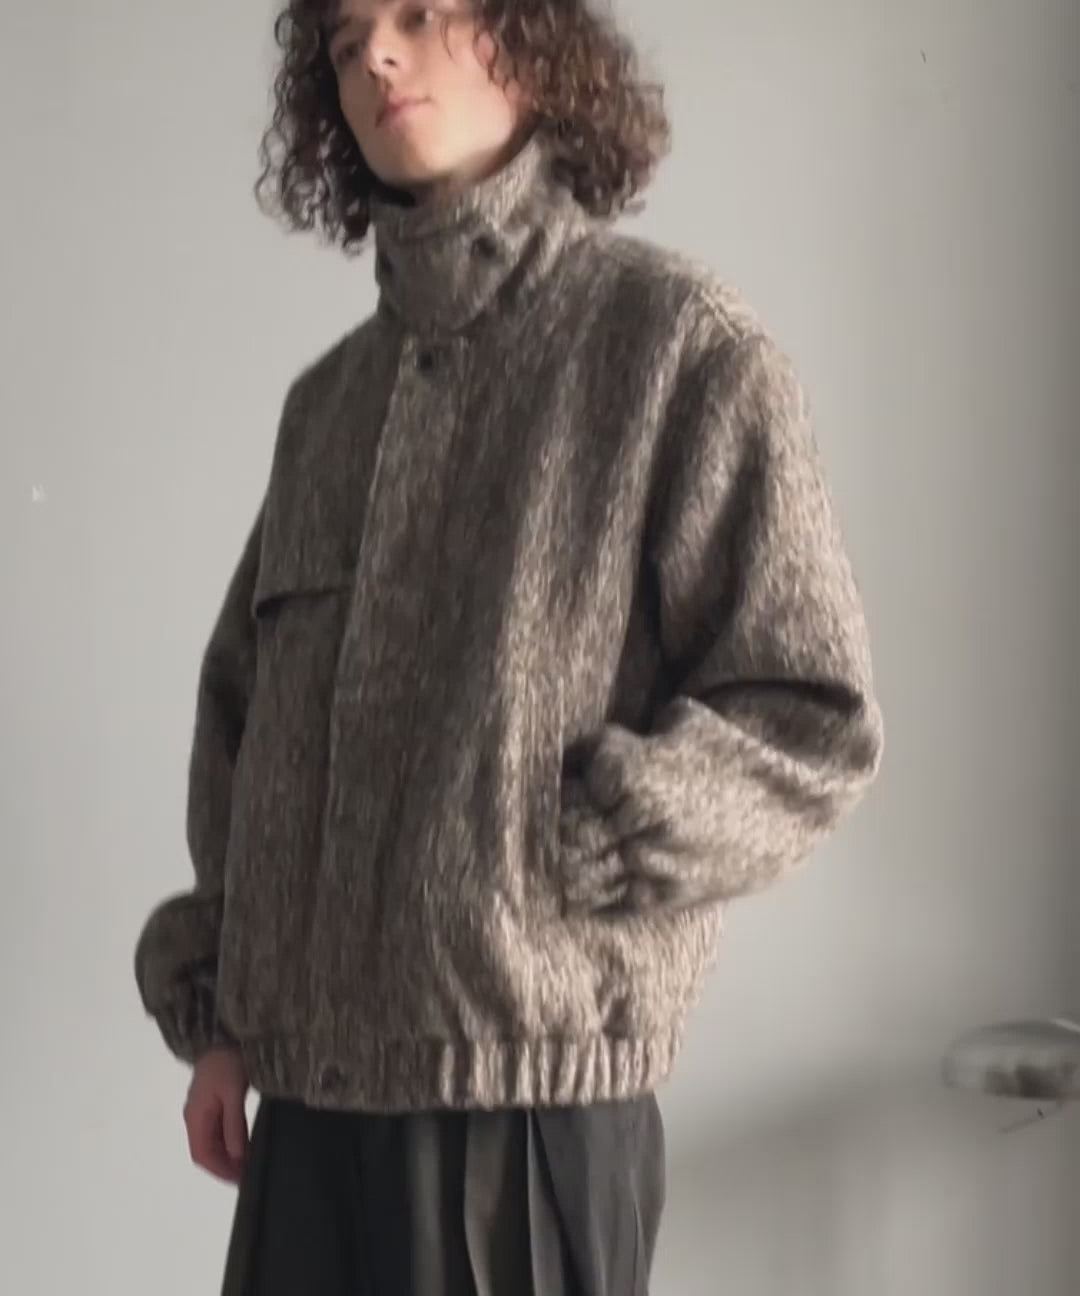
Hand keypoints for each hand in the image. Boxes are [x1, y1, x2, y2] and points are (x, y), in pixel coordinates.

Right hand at [183, 1046, 249, 1183]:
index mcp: (196, 1117)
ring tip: (248, 1164)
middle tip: (248, 1175)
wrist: (221, 1034)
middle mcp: (194, 1117)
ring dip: (226, 1156)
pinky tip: (243, 1144)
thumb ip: (234, 1127)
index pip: (202, 1155)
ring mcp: (201, 1109)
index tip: (241, 1180)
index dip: (220, 1171)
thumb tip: (237, 1159)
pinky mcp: (210, 1102)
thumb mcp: (233, 1095)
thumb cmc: (227, 1063)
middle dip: (224, 1166)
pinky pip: (215, 1130)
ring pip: (210, 1142)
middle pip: (205, 1151)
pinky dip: (227, 1142)